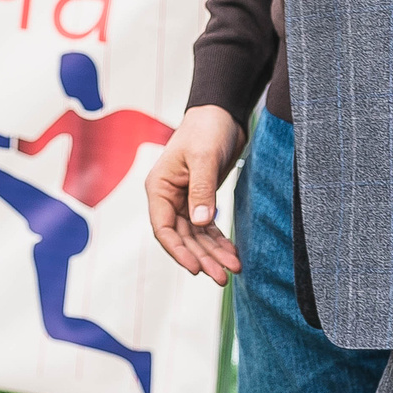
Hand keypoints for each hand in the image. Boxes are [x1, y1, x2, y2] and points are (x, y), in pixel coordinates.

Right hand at [145, 105, 244, 284]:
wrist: (221, 114)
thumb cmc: (206, 130)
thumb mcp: (204, 158)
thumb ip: (202, 191)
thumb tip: (202, 223)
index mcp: (159, 187)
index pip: (163, 228)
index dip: (178, 251)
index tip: (196, 269)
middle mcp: (168, 198)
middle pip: (182, 238)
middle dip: (202, 258)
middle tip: (223, 278)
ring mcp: (184, 201)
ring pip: (197, 237)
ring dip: (213, 254)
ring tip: (234, 270)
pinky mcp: (201, 200)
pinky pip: (208, 228)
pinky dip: (219, 242)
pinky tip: (233, 254)